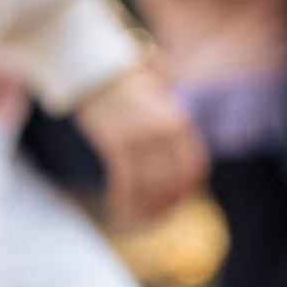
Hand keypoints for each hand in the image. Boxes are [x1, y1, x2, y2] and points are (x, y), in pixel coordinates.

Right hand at [72, 65, 205, 222]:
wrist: (91, 67)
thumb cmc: (122, 81)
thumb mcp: (157, 100)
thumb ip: (168, 121)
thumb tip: (172, 149)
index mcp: (178, 121)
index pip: (194, 167)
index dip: (187, 191)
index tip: (175, 202)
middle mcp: (164, 131)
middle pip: (173, 183)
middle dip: (165, 206)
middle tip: (153, 217)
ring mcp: (140, 138)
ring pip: (150, 188)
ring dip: (144, 209)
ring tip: (136, 219)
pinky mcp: (115, 144)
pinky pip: (126, 182)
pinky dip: (124, 201)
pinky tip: (117, 209)